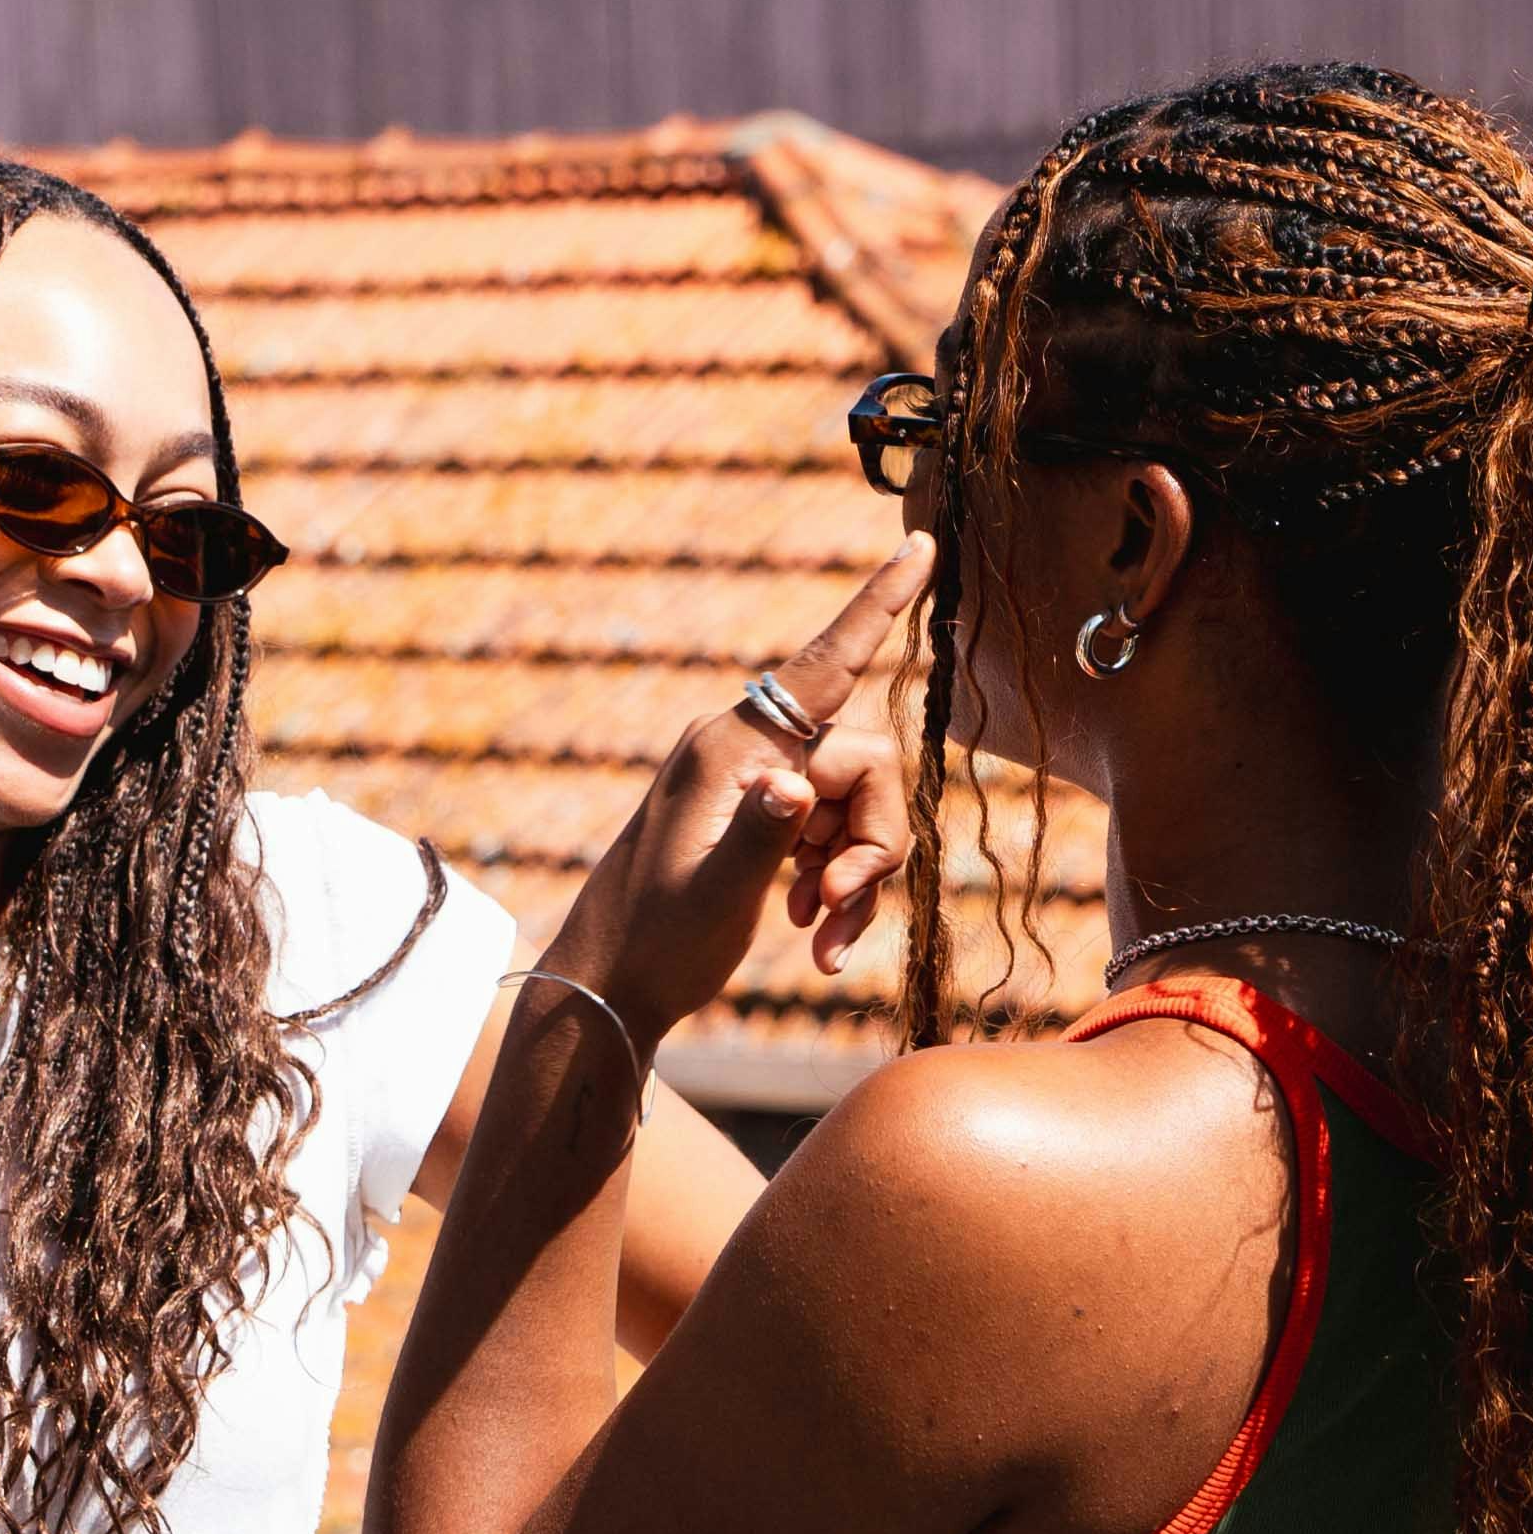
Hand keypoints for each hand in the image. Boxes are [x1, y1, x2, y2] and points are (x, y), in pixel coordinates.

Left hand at [537, 549, 922, 1058]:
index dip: (877, 606)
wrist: (612, 988)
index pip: (825, 665)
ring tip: (820, 943)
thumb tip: (797, 784)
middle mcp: (749, 752)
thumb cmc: (655, 942)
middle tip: (835, 908)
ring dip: (855, 882)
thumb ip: (760, 833)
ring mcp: (759, 787)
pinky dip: (838, 893)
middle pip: (866, 766)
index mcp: (730, 747)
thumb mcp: (712, 893)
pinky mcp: (764, 823)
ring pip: (857, 812)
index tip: (920, 545)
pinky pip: (833, 842)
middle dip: (873, 845)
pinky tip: (813, 942)